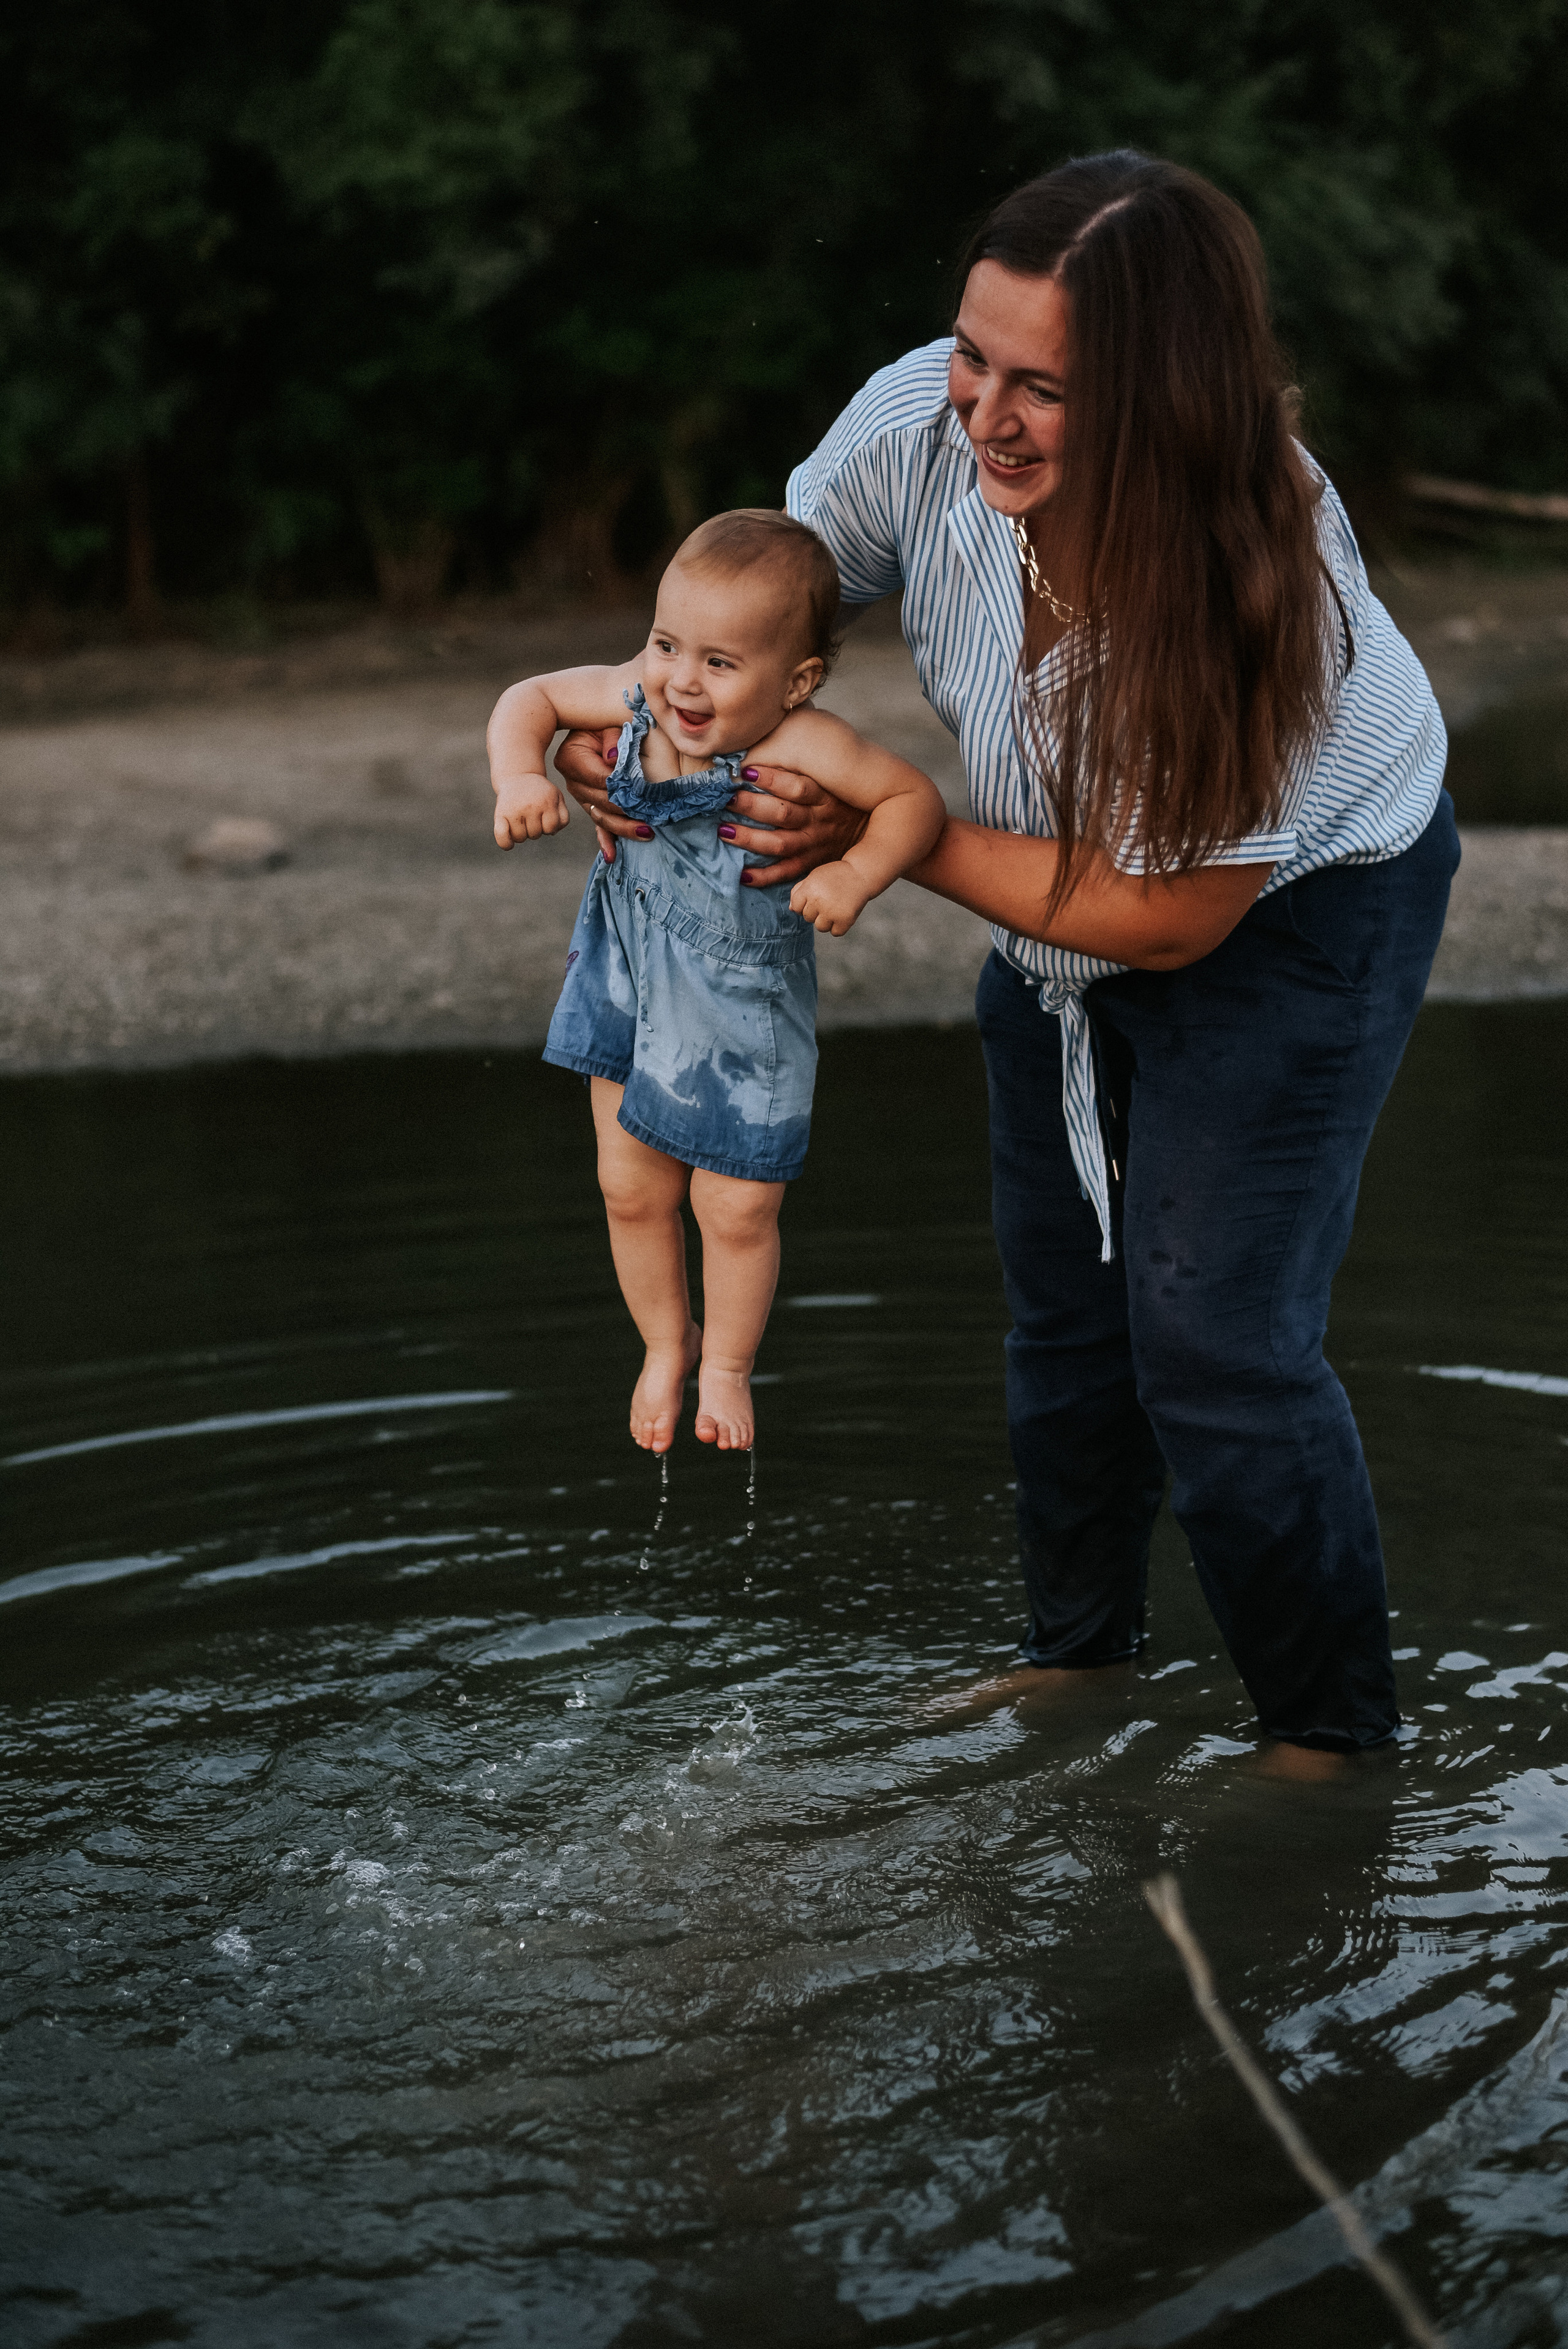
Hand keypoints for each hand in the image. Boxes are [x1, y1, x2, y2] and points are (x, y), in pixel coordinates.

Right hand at [494, 773, 570, 846]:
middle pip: (535, 835)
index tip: (544, 818)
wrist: (518, 776)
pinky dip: (505, 843)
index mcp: (547, 802)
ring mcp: (514, 810)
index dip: (548, 827)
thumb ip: (563, 817)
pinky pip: (502, 835)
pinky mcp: (500, 813)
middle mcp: (530, 806)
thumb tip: (552, 832)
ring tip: (521, 820)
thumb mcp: (557, 798)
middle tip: (530, 815)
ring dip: (521, 834)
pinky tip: (509, 844)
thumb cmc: (541, 792)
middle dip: (534, 829)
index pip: (550, 829)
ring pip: (520, 838)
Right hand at [554, 727, 648, 861]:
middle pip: (600, 802)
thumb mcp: (610, 724)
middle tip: (652, 819)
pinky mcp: (589, 805)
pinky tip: (612, 856)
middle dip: (626, 812)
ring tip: (647, 833)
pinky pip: (597, 826)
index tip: (643, 795)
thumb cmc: (606, 723)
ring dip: (623, 828)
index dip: (620, 788)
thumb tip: (613, 758)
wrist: (594, 726)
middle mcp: (572, 780)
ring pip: (601, 817)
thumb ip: (613, 738)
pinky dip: (606, 841)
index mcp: (571, 757)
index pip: (598, 778)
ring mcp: (580, 795)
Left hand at [718, 764, 868, 888]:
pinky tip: (742, 874)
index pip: (797, 787)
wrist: (873, 829)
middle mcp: (818, 821)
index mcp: (824, 796)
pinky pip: (786, 872)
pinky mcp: (811, 863)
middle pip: (782, 814)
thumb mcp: (832, 776)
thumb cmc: (843, 797)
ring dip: (749, 839)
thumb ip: (807, 760)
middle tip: (727, 798)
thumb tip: (786, 724)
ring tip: (724, 831)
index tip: (744, 770)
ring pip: (779, 844)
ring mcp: (814, 844)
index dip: (771, 778)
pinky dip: (764, 876)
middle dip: (751, 806)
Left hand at [789, 860, 873, 935]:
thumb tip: (791, 909)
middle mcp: (818, 901)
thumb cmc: (835, 875)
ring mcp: (832, 911)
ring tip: (836, 907)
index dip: (804, 904)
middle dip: (816, 911)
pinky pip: (836, 932)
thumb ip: (799, 891)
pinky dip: (840, 926)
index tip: (815, 897)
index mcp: (809, 888)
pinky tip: (844, 913)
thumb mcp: (814, 877)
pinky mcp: (845, 919)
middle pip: (808, 918)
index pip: (796, 907)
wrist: (860, 873)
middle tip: (829, 899)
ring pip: (820, 928)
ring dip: (827, 921)